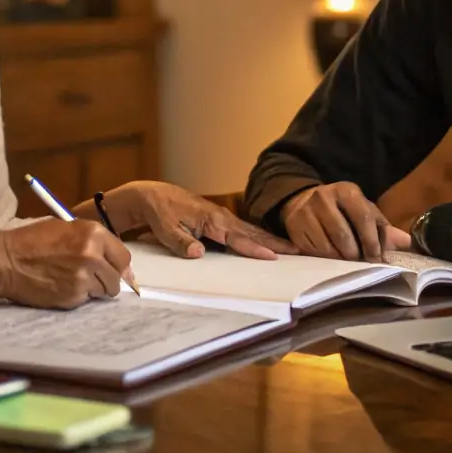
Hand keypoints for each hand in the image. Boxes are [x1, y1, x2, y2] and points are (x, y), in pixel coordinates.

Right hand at [0, 219, 133, 308]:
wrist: (7, 260)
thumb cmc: (33, 240)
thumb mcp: (67, 227)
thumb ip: (94, 241)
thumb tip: (115, 260)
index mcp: (94, 234)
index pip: (124, 257)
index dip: (119, 265)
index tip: (114, 269)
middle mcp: (93, 256)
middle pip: (117, 278)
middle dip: (108, 279)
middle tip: (93, 276)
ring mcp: (83, 279)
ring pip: (104, 291)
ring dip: (95, 289)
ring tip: (75, 280)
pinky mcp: (73, 297)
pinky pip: (87, 300)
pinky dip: (79, 296)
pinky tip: (63, 286)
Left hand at [103, 181, 298, 259]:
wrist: (152, 195)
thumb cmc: (159, 211)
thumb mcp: (164, 227)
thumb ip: (181, 241)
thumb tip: (198, 253)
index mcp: (210, 219)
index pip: (237, 237)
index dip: (256, 248)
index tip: (274, 257)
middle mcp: (220, 217)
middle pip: (252, 233)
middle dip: (275, 242)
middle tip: (299, 251)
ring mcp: (220, 218)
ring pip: (250, 231)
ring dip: (270, 240)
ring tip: (292, 249)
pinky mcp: (218, 221)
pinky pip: (242, 231)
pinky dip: (258, 237)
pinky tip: (267, 244)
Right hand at [280, 182, 412, 261]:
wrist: (305, 201)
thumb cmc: (343, 210)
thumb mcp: (364, 212)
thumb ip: (384, 228)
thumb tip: (407, 243)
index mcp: (347, 190)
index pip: (364, 218)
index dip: (372, 242)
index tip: (377, 259)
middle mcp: (324, 197)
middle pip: (344, 236)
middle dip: (355, 255)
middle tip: (361, 263)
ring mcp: (306, 212)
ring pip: (327, 247)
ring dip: (340, 260)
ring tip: (346, 261)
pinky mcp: (294, 226)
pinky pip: (313, 252)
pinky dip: (325, 260)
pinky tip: (331, 258)